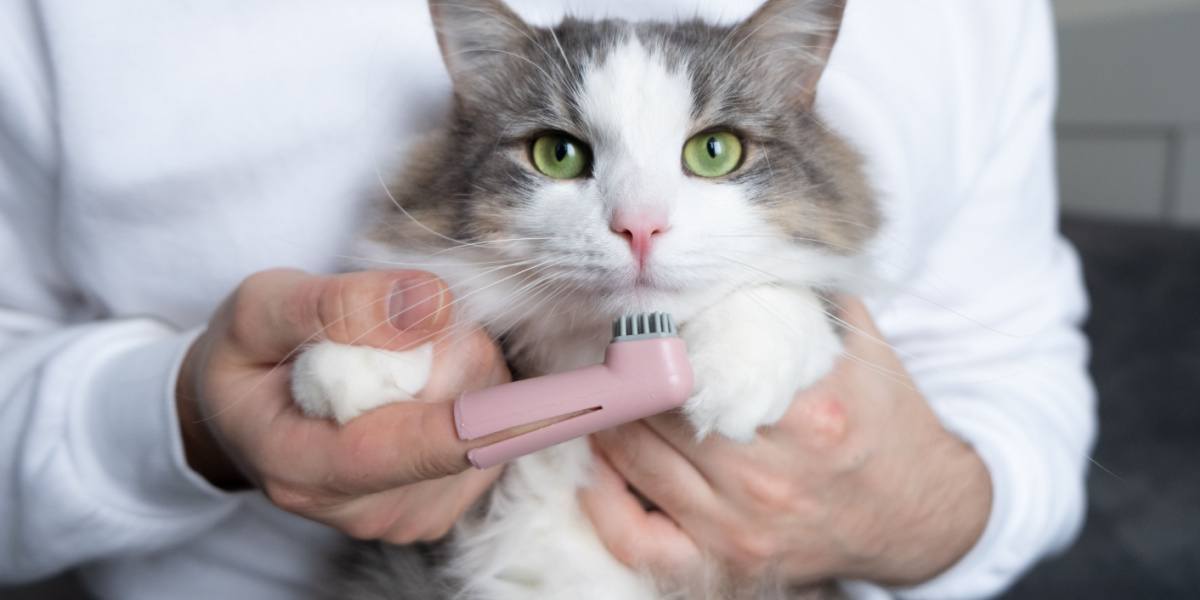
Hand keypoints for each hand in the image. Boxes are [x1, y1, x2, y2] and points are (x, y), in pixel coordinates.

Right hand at [176, 268, 510, 542]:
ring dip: (464, 372)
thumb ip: (338, 305)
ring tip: (396, 360)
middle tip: (397, 328)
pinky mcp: (438, 509)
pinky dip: (468, 399)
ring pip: (487, 427)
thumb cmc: (248, 359)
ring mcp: (406, 518)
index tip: (581, 397)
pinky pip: (488, 440)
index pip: (428, 446)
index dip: (508, 417)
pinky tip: (417, 389)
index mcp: (308, 467)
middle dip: (456, 353)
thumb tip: (433, 305)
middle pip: (469, 422)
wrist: (239, 415)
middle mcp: (365, 511)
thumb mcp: (261, 308)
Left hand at [580, 298, 991, 586]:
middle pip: (656, 410)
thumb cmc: (882, 421)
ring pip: (635, 462)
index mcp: (807, 412)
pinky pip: (639, 541)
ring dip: (610, 420)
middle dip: (628, 373)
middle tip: (614, 350)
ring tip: (610, 391)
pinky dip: (605, 503)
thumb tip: (736, 248)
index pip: (694, 363)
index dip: (653, 336)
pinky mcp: (729, 564)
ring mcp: (744, 527)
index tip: (639, 319)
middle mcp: (771, 476)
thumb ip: (800, 295)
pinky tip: (599, 467)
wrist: (919, 513)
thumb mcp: (858, 346)